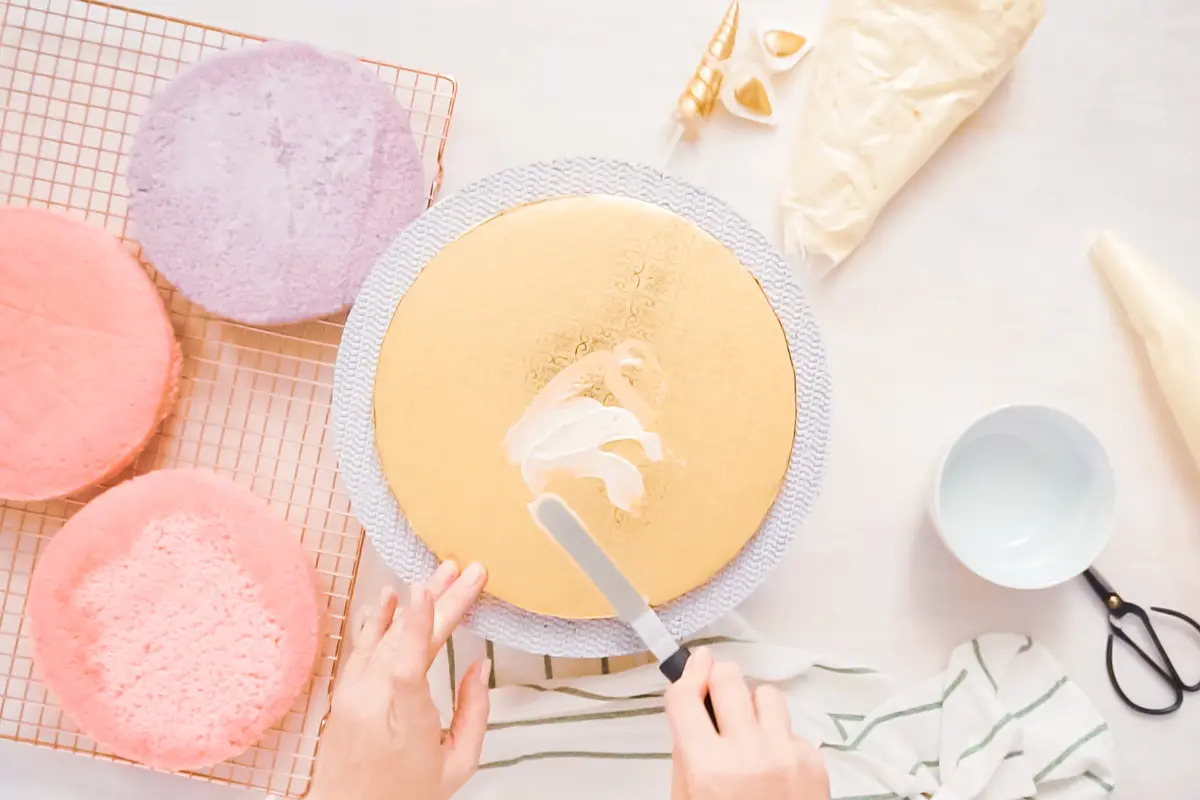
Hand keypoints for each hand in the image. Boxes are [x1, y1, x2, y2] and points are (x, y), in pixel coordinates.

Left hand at [308, 561, 490, 799]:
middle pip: (405, 639)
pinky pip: (364, 644)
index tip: (425, 591)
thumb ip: (474, 713)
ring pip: (385, 634)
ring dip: (415, 601)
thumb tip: (480, 666)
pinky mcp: (345, 690)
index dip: (414, 625)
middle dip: (440, 600)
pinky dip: (379, 617)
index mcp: (405, 723)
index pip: (406, 666)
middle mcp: (373, 701)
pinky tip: (390, 595)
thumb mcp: (457, 764)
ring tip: (441, 573)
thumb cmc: (404, 794)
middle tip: (468, 571)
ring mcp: (354, 693)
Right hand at [665, 648, 829, 799]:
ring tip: (749, 733)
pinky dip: (780, 738)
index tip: (694, 662)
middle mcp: (748, 756)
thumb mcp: (688, 796)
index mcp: (708, 768)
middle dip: (719, 681)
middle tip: (717, 694)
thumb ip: (687, 748)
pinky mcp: (814, 762)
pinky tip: (773, 762)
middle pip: (729, 678)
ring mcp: (786, 756)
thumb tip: (691, 698)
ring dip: (753, 707)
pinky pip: (792, 727)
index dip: (687, 672)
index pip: (687, 696)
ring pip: (766, 694)